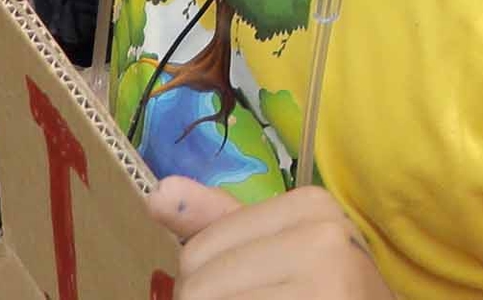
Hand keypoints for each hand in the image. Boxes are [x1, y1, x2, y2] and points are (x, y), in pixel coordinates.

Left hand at [149, 184, 397, 299]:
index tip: (257, 293)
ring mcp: (325, 282)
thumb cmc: (326, 295)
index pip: (197, 252)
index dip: (208, 288)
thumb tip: (156, 194)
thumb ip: (219, 225)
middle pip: (197, 287)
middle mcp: (322, 237)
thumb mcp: (279, 253)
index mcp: (311, 206)